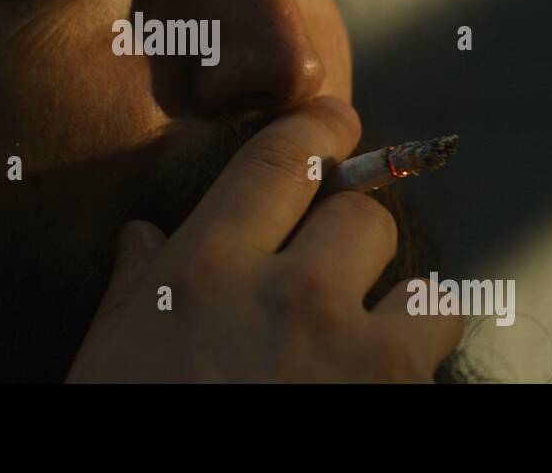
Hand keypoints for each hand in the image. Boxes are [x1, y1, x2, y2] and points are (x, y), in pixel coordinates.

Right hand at [66, 96, 461, 381]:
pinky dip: (419, 359)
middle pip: (364, 214)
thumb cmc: (132, 428)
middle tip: (339, 260)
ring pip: (425, 286)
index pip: (282, 157)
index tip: (336, 124)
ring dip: (406, 305)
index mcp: (206, 268)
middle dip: (356, 235)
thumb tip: (139, 238)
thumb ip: (133, 290)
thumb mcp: (113, 358)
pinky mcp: (393, 396)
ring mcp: (351, 351)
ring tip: (377, 334)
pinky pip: (439, 348)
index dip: (320, 127)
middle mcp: (287, 291)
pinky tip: (382, 380)